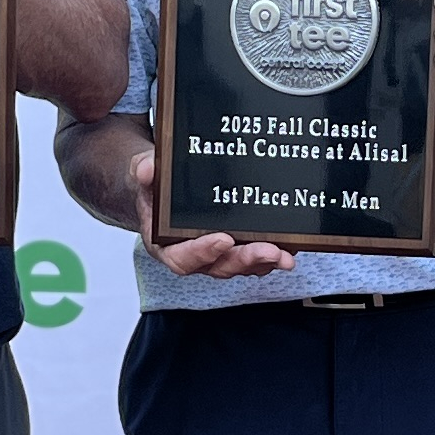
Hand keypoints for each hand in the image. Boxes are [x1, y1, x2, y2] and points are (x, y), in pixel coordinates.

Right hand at [131, 145, 295, 280]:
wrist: (163, 189)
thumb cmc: (154, 188)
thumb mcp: (143, 173)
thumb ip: (144, 171)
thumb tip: (148, 168)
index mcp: (166, 245)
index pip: (183, 258)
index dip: (202, 253)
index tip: (222, 240)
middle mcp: (194, 255)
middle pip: (220, 265)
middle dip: (246, 260)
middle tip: (269, 251)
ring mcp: (218, 254)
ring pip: (242, 265)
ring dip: (265, 262)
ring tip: (286, 255)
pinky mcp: (236, 247)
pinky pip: (255, 257)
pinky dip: (274, 253)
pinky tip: (291, 246)